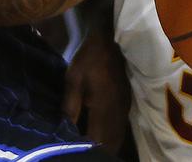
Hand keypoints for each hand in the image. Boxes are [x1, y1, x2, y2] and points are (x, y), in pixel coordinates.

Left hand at [63, 28, 130, 149]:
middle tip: (82, 152)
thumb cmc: (89, 59)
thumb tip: (65, 129)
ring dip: (106, 146)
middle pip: (110, 144)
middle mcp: (117, 113)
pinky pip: (121, 129)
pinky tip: (102, 138)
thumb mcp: (73, 80)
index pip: (97, 140)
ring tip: (92, 148)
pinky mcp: (127, 104)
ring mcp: (124, 109)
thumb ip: (70, 106)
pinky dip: (112, 137)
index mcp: (104, 108)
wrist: (110, 41)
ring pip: (117, 138)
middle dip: (98, 150)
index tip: (74, 151)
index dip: (86, 149)